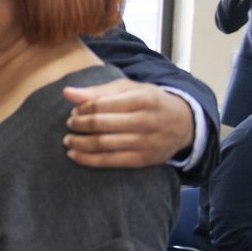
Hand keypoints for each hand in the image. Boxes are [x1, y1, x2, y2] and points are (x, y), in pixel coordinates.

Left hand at [63, 80, 193, 168]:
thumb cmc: (150, 102)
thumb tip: (67, 93)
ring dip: (79, 142)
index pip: (102, 104)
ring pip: (103, 144)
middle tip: (70, 124)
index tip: (75, 110)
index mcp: (143, 99)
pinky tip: (74, 154)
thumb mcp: (130, 89)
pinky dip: (87, 159)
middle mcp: (147, 121)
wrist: (184, 123)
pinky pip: (109, 161)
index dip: (83, 108)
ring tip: (68, 139)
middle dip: (79, 125)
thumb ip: (98, 91)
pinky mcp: (144, 160)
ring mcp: (146, 142)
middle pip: (101, 124)